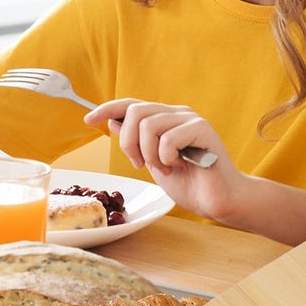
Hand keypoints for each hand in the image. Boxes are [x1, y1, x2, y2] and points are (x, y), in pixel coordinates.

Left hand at [83, 98, 243, 221]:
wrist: (217, 200)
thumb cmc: (189, 184)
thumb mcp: (153, 163)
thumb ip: (137, 143)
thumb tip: (113, 121)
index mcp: (165, 118)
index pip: (131, 104)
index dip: (107, 108)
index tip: (88, 120)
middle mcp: (177, 113)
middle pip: (136, 112)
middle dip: (129, 143)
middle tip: (140, 164)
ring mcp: (191, 119)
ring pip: (149, 125)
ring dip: (150, 154)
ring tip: (164, 168)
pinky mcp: (202, 130)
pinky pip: (168, 138)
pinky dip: (166, 157)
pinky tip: (178, 165)